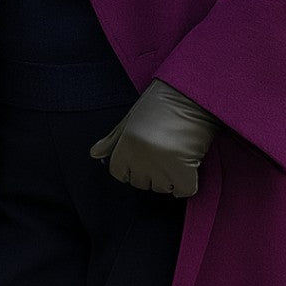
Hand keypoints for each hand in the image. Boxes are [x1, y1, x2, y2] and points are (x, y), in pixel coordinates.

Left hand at [89, 79, 223, 196]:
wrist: (191, 94)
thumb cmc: (161, 104)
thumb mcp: (131, 118)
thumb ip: (113, 139)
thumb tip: (94, 153)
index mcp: (125, 145)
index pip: (119, 173)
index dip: (131, 166)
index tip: (144, 155)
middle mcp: (140, 158)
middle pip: (141, 183)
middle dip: (150, 172)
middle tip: (162, 151)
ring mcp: (162, 166)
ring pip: (162, 188)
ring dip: (169, 177)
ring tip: (176, 153)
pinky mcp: (184, 170)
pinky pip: (183, 190)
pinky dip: (186, 184)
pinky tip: (188, 165)